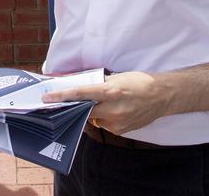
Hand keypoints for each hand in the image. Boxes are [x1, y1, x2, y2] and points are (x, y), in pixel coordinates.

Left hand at [42, 71, 169, 134]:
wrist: (162, 97)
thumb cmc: (138, 83)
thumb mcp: (117, 77)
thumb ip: (97, 83)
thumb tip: (77, 85)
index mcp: (111, 92)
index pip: (80, 94)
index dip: (61, 96)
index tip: (47, 98)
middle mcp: (113, 109)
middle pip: (83, 110)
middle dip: (75, 106)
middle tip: (66, 102)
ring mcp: (117, 122)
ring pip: (93, 119)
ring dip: (92, 112)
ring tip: (105, 103)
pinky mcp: (121, 130)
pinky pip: (103, 125)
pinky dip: (103, 118)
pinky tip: (114, 110)